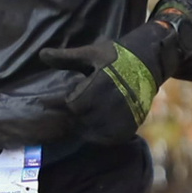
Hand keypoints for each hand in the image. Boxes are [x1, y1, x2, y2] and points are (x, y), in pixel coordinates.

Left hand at [34, 38, 157, 145]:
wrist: (149, 62)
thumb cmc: (116, 56)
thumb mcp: (91, 53)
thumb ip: (66, 58)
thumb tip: (41, 54)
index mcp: (98, 86)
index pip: (73, 104)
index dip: (69, 101)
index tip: (69, 97)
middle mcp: (110, 104)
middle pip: (81, 119)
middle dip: (77, 113)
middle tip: (80, 106)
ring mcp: (121, 117)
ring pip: (93, 131)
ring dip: (87, 125)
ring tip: (89, 114)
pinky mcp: (129, 126)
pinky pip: (108, 139)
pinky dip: (101, 135)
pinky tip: (99, 124)